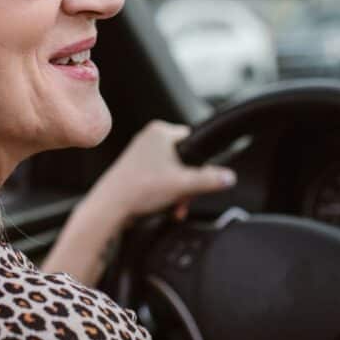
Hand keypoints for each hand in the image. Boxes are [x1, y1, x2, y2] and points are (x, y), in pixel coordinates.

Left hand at [91, 120, 236, 221]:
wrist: (110, 208)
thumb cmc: (140, 189)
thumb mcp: (184, 185)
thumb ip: (210, 180)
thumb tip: (229, 177)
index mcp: (160, 131)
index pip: (193, 142)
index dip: (199, 163)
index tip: (197, 179)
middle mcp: (148, 138)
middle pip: (183, 160)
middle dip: (187, 184)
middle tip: (184, 198)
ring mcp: (139, 153)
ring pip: (171, 171)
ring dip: (177, 191)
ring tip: (173, 205)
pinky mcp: (133, 169)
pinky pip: (158, 178)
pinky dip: (164, 192)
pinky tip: (163, 205)